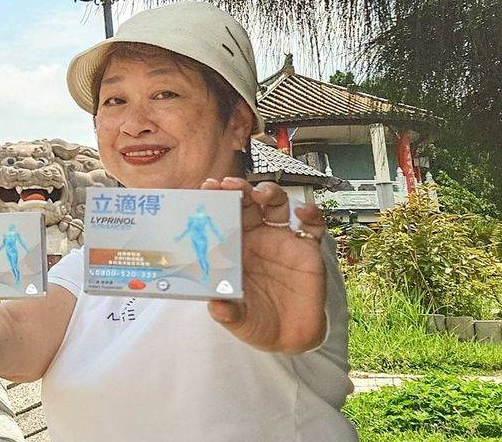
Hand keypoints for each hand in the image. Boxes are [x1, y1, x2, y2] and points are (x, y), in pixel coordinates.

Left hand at [202, 177, 327, 352]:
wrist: (292, 338)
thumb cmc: (258, 322)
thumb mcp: (238, 319)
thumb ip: (227, 312)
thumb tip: (216, 306)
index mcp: (235, 247)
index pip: (223, 215)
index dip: (216, 199)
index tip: (208, 187)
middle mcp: (257, 237)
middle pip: (247, 202)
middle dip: (239, 189)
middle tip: (229, 185)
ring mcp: (283, 241)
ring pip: (276, 205)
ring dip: (270, 192)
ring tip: (261, 195)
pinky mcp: (308, 250)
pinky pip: (313, 225)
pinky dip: (312, 213)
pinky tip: (303, 212)